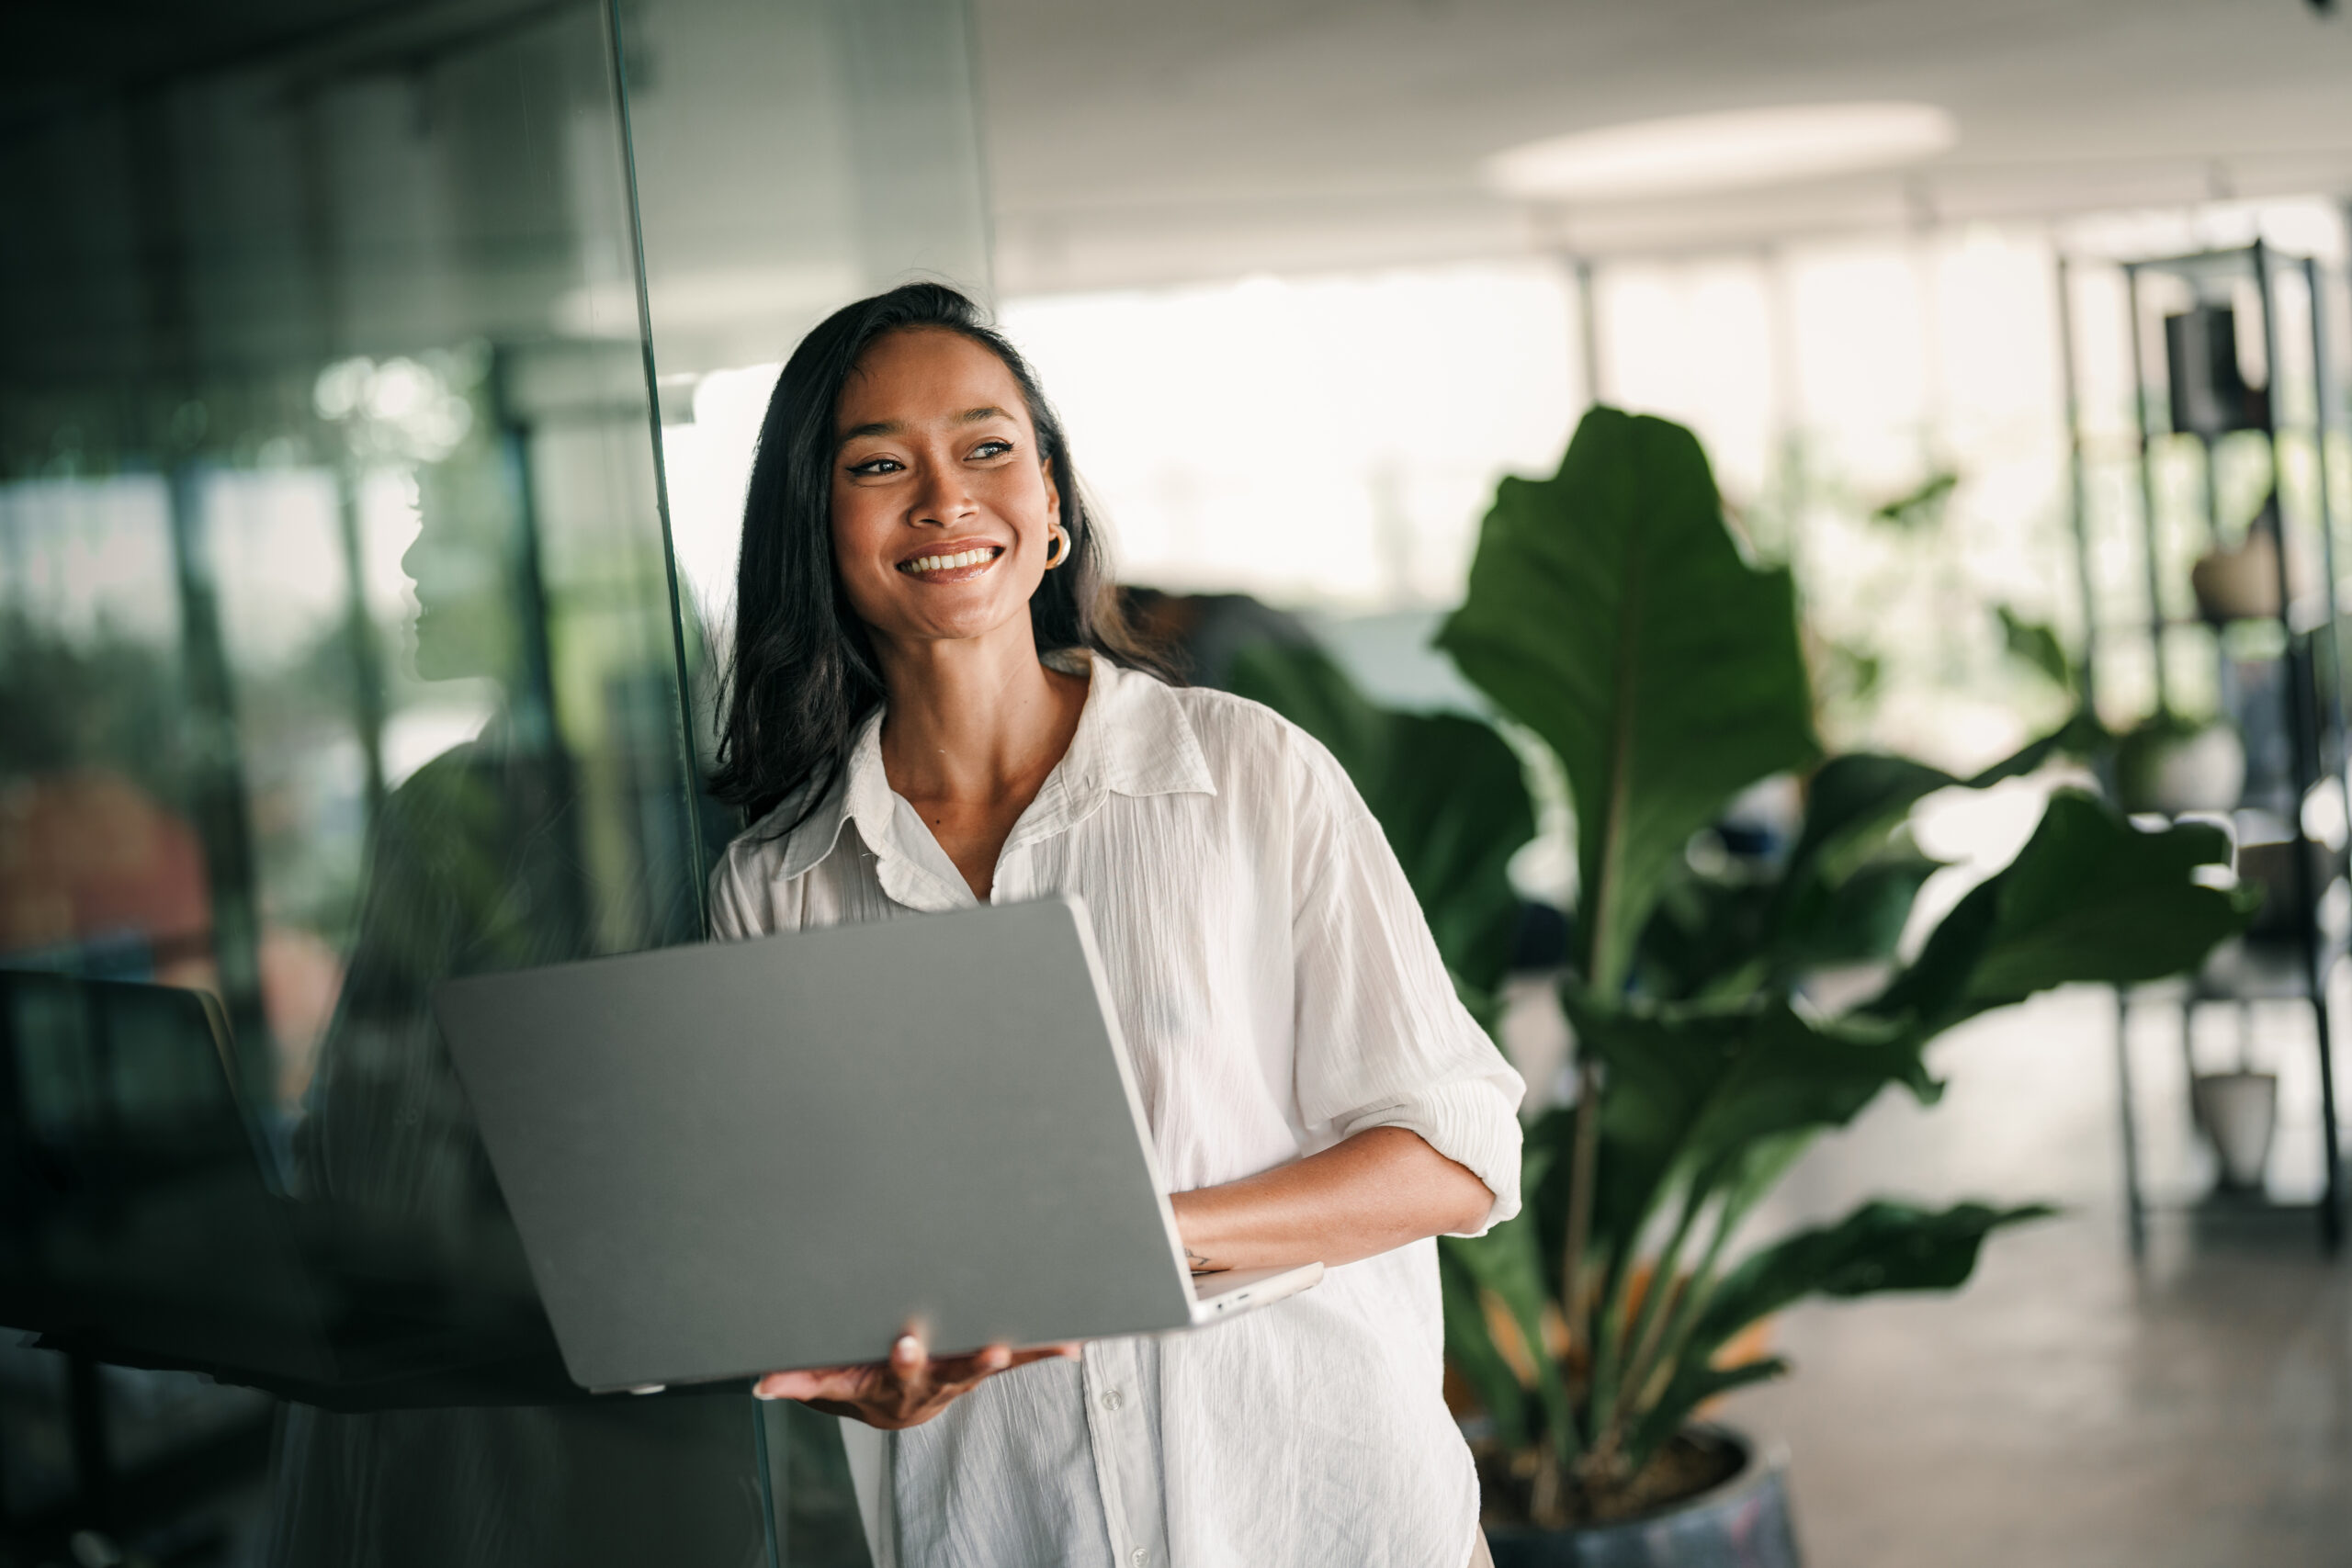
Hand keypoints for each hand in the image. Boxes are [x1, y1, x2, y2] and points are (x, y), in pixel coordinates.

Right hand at [752, 1329, 1079, 1429]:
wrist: (888, 1406)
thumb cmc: (854, 1379)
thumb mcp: (825, 1381)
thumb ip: (797, 1381)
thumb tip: (761, 1384)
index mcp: (893, 1382)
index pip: (896, 1373)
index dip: (902, 1360)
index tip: (905, 1342)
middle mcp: (933, 1383)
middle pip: (953, 1372)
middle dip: (971, 1360)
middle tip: (990, 1347)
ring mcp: (961, 1375)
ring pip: (990, 1365)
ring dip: (1019, 1355)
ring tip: (1055, 1343)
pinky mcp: (981, 1365)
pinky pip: (1015, 1360)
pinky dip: (1041, 1352)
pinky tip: (1072, 1344)